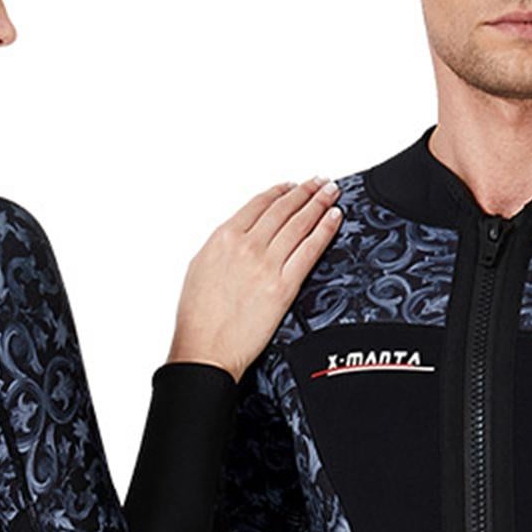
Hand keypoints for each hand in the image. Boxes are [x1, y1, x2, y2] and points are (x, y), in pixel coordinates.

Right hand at [169, 177, 341, 381]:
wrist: (205, 349)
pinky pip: (310, 250)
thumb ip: (222, 247)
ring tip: (331, 192)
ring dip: (319, 203)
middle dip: (305, 192)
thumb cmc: (197, 317)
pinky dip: (325, 230)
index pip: (259, 204)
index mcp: (223, 238)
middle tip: (320, 183)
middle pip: (283, 210)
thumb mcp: (200, 268)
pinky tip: (334, 218)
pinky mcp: (284, 286)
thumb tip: (237, 238)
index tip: (291, 187)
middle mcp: (246, 246)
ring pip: (299, 224)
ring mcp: (267, 265)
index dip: (279, 192)